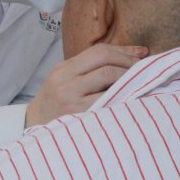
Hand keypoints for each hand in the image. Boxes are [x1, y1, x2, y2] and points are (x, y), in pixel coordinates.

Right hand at [25, 44, 146, 127]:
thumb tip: (136, 54)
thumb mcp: (65, 79)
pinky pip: (108, 102)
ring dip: (129, 80)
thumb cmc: (57, 103)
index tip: (142, 54)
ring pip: (109, 79)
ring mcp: (72, 99)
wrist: (35, 128)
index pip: (98, 51)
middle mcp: (66, 81)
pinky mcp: (80, 116)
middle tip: (144, 70)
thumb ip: (91, 67)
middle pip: (105, 62)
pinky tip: (131, 100)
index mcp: (64, 69)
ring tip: (139, 84)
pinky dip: (123, 97)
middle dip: (129, 64)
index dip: (124, 51)